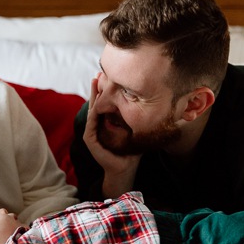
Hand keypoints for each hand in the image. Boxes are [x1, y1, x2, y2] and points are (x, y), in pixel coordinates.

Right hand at [83, 77, 140, 196]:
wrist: (124, 169)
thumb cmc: (130, 152)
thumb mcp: (135, 132)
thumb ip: (138, 121)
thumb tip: (153, 107)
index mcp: (105, 123)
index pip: (104, 103)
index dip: (106, 91)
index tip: (109, 77)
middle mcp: (96, 126)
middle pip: (96, 103)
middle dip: (98, 88)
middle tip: (100, 73)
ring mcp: (91, 132)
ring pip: (92, 109)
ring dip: (93, 95)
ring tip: (95, 81)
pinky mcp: (90, 139)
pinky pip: (91, 121)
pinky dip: (94, 111)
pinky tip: (97, 101)